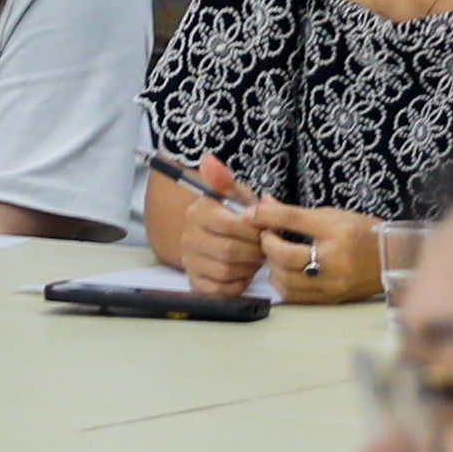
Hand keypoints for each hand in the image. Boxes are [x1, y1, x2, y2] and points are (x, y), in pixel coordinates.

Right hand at [160, 167, 277, 300]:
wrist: (223, 239)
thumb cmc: (236, 216)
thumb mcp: (237, 196)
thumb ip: (228, 181)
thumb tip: (208, 160)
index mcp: (198, 211)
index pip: (230, 225)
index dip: (254, 231)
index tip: (264, 230)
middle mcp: (188, 236)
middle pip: (229, 251)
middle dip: (254, 252)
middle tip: (264, 248)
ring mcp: (189, 261)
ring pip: (225, 271)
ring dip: (248, 268)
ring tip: (254, 259)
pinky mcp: (195, 283)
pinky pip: (219, 291)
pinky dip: (237, 284)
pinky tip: (242, 273)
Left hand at [262, 204, 390, 308]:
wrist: (392, 259)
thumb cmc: (363, 233)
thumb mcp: (332, 215)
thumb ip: (295, 213)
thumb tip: (262, 205)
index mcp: (337, 230)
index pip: (294, 219)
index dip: (267, 215)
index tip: (251, 213)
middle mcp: (335, 259)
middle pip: (286, 255)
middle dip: (268, 245)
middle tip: (266, 237)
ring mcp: (333, 283)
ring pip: (286, 280)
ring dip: (273, 266)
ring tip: (276, 255)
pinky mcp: (330, 299)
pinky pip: (295, 296)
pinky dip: (283, 284)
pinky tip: (285, 273)